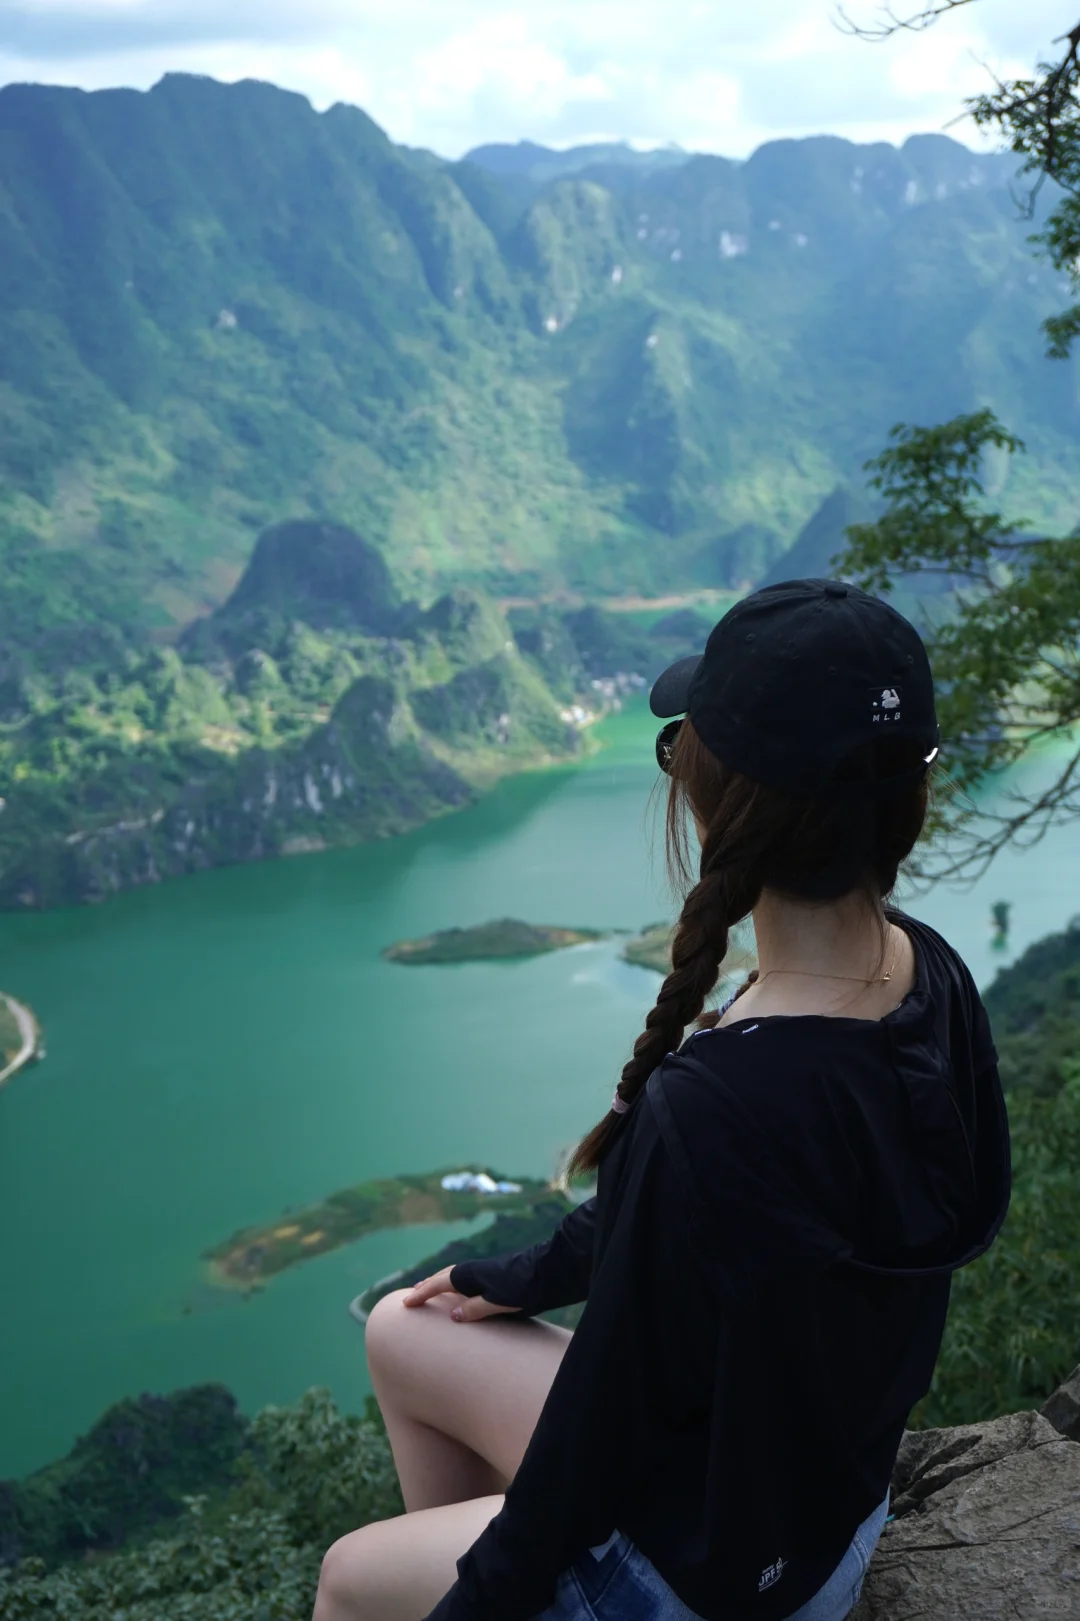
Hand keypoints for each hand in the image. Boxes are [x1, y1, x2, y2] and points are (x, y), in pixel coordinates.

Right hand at [402, 1266, 521, 1321]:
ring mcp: (484, 1273)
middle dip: (428, 1286)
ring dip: (441, 1284)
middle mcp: (474, 1271)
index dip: (422, 1294)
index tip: (407, 1303)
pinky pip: (466, 1281)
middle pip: (444, 1277)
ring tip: (430, 1291)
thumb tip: (452, 1315)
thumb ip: (475, 1308)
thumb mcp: (498, 1302)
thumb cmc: (523, 1288)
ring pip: (455, 1277)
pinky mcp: (494, 1279)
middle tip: (413, 1295)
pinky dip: (455, 1286)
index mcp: (471, 1274)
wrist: (547, 1273)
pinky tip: (459, 1294)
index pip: (439, 1284)